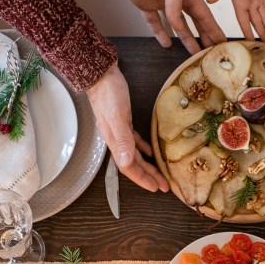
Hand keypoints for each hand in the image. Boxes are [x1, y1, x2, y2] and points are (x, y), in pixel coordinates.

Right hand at [87, 64, 168, 192]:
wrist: (100, 75)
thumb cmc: (109, 95)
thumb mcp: (118, 118)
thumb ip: (122, 141)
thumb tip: (126, 163)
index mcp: (115, 142)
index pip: (128, 167)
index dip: (142, 179)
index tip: (156, 188)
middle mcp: (116, 140)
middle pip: (134, 164)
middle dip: (148, 176)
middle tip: (164, 187)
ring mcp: (119, 131)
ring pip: (135, 155)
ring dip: (147, 166)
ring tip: (160, 175)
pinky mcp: (124, 122)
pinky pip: (134, 141)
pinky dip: (143, 148)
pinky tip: (149, 151)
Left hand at [107, 0, 225, 54]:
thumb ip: (177, 6)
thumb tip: (178, 26)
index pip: (204, 14)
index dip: (213, 28)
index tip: (222, 41)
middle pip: (194, 21)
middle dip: (204, 36)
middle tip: (211, 51)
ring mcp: (161, 3)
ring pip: (177, 25)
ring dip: (186, 38)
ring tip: (193, 53)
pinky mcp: (146, 5)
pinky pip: (155, 23)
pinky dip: (161, 34)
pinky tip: (167, 44)